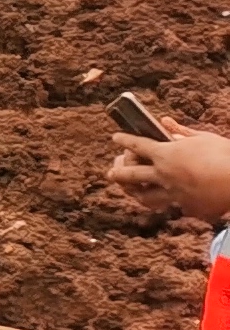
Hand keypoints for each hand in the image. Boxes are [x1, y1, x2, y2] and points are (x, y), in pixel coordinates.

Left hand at [109, 124, 229, 220]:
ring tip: (130, 190)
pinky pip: (172, 206)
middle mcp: (164, 175)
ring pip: (145, 197)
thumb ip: (181, 131)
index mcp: (166, 154)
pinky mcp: (187, 208)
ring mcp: (173, 194)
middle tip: (111, 172)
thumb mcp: (204, 138)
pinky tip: (167, 200)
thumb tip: (165, 121)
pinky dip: (169, 201)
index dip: (124, 140)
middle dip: (118, 172)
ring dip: (135, 193)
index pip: (137, 145)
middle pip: (130, 175)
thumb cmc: (226, 155)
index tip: (116, 138)